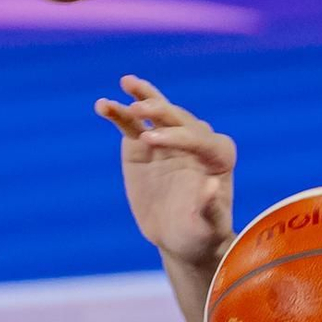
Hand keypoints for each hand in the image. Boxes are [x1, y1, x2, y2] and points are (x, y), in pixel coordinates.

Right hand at [95, 76, 235, 266]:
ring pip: (155, 112)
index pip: (199, 138)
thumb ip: (210, 208)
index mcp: (218, 154)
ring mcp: (167, 137)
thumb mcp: (207, 227)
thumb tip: (211, 187)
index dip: (176, 137)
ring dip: (142, 96)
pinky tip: (102, 105)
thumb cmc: (201, 233)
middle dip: (159, 112)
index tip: (150, 141)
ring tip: (127, 83)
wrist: (180, 237)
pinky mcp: (142, 143)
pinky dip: (117, 112)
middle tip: (139, 111)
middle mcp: (195, 138)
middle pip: (177, 118)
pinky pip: (130, 124)